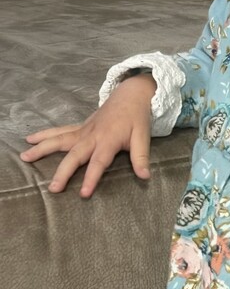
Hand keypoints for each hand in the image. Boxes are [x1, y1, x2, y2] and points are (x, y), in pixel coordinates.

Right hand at [20, 73, 156, 197]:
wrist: (131, 94)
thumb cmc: (137, 118)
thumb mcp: (143, 137)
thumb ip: (141, 158)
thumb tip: (146, 176)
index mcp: (109, 140)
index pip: (99, 163)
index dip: (92, 178)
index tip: (83, 194)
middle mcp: (92, 136)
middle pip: (75, 155)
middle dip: (63, 172)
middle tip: (53, 188)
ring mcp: (84, 130)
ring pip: (60, 140)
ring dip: (43, 149)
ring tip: (25, 157)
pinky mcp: (80, 127)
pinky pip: (60, 131)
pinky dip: (44, 135)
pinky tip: (30, 139)